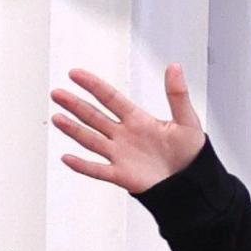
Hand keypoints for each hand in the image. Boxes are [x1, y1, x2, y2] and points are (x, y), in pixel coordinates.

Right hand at [50, 64, 208, 192]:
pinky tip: (67, 158)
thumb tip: (175, 67)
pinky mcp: (121, 175)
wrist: (194, 183)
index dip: (93, 85)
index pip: (111, 98)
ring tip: (57, 118)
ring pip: (91, 140)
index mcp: (138, 120)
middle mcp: (124, 135)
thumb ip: (178, 95)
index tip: (75, 73)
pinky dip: (82, 166)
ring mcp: (120, 154)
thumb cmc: (191, 154)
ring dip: (74, 129)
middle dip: (75, 105)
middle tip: (57, 93)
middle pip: (94, 116)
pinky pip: (98, 170)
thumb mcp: (187, 121)